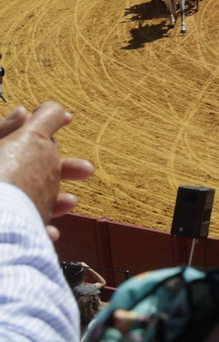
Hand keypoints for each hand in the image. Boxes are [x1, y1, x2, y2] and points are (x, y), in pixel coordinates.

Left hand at [0, 103, 94, 240]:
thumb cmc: (7, 179)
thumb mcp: (30, 140)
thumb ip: (43, 120)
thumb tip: (44, 108)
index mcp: (2, 152)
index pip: (20, 130)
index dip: (45, 122)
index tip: (70, 119)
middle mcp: (0, 179)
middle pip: (30, 168)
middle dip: (61, 168)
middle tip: (87, 170)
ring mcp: (3, 207)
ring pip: (28, 200)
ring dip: (54, 200)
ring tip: (71, 202)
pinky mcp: (5, 233)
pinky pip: (22, 228)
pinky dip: (39, 228)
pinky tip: (51, 230)